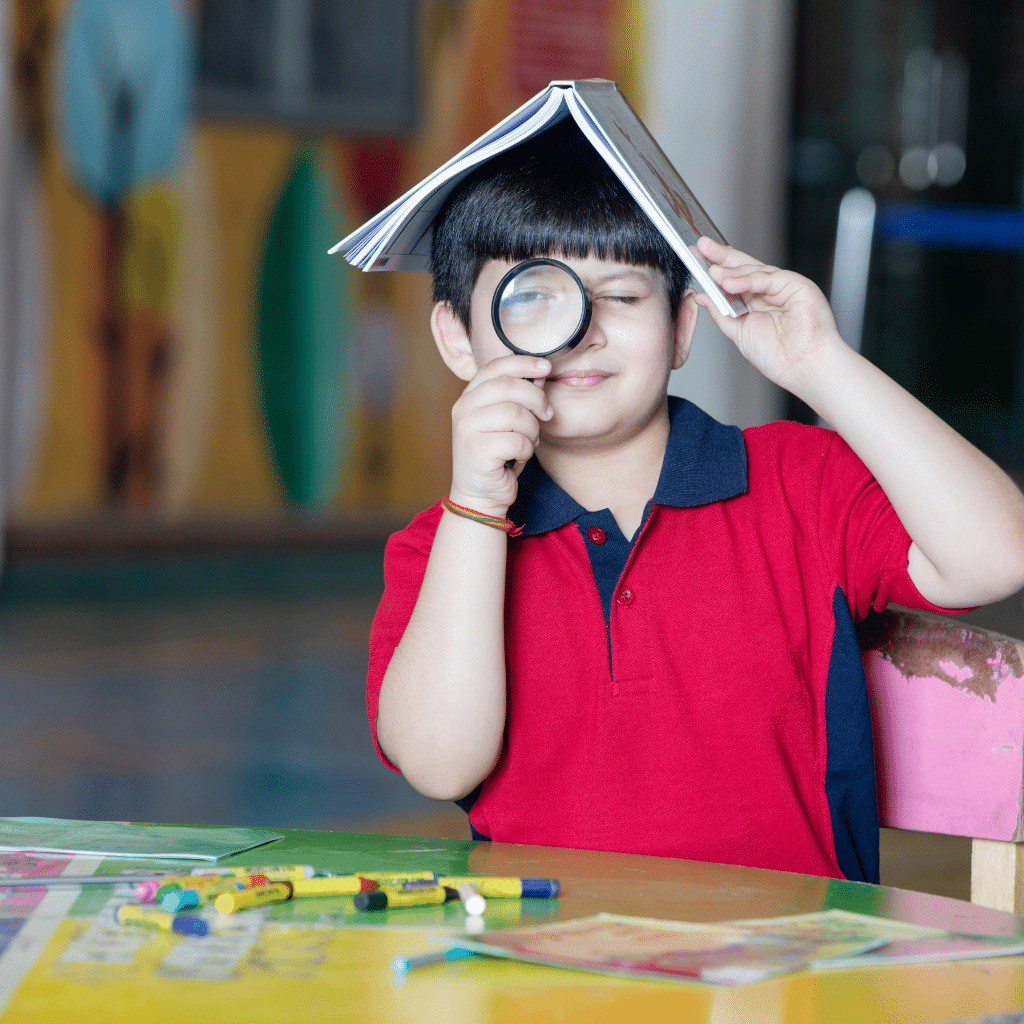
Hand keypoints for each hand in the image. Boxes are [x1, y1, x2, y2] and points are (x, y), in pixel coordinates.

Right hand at [449, 354, 552, 515]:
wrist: (480, 494)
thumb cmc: (498, 455)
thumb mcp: (507, 420)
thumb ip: (519, 396)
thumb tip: (540, 373)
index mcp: (469, 396)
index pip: (496, 367)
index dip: (523, 363)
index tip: (546, 367)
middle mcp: (463, 408)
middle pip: (509, 387)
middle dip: (537, 399)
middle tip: (547, 414)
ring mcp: (466, 429)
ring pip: (516, 414)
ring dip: (532, 429)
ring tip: (529, 440)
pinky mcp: (476, 451)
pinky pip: (517, 441)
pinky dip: (527, 450)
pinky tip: (519, 456)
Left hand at [694, 237, 842, 394]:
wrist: (802, 367)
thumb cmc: (777, 356)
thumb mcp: (738, 331)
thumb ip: (720, 312)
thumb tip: (702, 296)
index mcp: (756, 303)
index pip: (733, 279)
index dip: (715, 269)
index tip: (696, 259)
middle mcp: (769, 292)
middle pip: (742, 268)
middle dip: (720, 257)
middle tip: (700, 247)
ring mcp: (783, 287)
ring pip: (753, 270)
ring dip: (731, 271)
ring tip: (712, 273)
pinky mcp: (796, 285)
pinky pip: (768, 278)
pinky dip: (748, 279)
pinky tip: (730, 283)